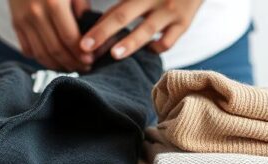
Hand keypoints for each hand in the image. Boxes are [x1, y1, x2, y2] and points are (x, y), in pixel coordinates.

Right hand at [9, 0, 92, 70]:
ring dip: (57, 65)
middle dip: (72, 63)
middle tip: (84, 68)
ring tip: (70, 68)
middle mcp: (36, 15)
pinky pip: (28, 49)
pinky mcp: (16, 24)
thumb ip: (81, 5)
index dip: (81, 54)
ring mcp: (23, 21)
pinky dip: (40, 59)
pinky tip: (53, 60)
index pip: (70, 38)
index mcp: (53, 4)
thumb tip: (86, 29)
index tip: (91, 61)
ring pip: (41, 54)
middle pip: (55, 50)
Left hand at [81, 0, 201, 59]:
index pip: (114, 9)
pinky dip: (154, 49)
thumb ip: (124, 3)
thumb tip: (96, 20)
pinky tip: (144, 52)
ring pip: (147, 30)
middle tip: (86, 47)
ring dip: (129, 43)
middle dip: (103, 33)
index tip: (83, 41)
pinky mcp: (184, 23)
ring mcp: (170, 11)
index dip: (97, 25)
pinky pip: (167, 42)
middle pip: (123, 16)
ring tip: (114, 54)